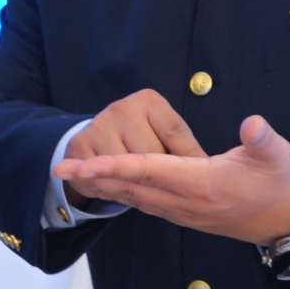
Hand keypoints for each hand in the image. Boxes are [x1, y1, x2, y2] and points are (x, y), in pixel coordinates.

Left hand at [55, 114, 289, 245]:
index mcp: (202, 184)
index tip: (85, 164)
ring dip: (101, 185)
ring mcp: (181, 211)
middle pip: (130, 186)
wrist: (288, 221)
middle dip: (93, 177)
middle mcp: (185, 201)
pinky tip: (104, 182)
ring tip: (71, 174)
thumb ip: (263, 139)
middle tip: (59, 169)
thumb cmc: (281, 184)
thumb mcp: (279, 157)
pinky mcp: (183, 213)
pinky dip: (119, 191)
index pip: (149, 171)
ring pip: (133, 196)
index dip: (115, 166)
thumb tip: (253, 124)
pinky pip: (143, 201)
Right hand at [61, 89, 204, 205]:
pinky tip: (119, 183)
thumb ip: (186, 149)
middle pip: (151, 156)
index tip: (196, 176)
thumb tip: (209, 166)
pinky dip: (115, 187)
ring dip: (135, 183)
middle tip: (158, 177)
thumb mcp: (167, 136)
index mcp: (148, 101)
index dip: (187, 160)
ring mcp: (98, 126)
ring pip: (128, 170)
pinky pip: (105, 178)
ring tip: (137, 180)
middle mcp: (121, 108)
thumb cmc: (142, 138)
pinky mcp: (80, 146)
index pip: (175, 134)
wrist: (99, 139)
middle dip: (159, 173)